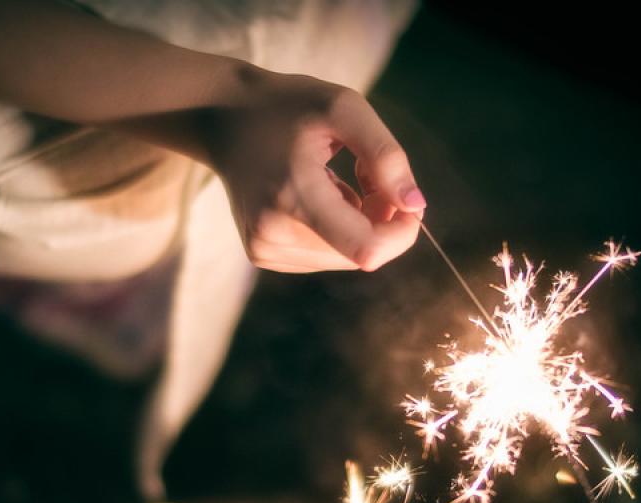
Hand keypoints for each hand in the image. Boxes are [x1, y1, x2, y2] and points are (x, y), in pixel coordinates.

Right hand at [203, 69, 425, 273]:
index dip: (400, 234)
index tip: (408, 202)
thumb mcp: (344, 109)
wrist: (225, 117)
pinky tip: (318, 196)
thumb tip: (416, 206)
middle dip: (379, 220)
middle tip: (366, 173)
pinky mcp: (263, 255)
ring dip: (359, 225)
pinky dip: (337, 230)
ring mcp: (265, 250)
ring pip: (345, 258)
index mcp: (293, 197)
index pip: (365, 249)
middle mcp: (273, 234)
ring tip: (336, 180)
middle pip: (359, 255)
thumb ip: (386, 157)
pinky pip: (325, 256)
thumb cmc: (288, 106)